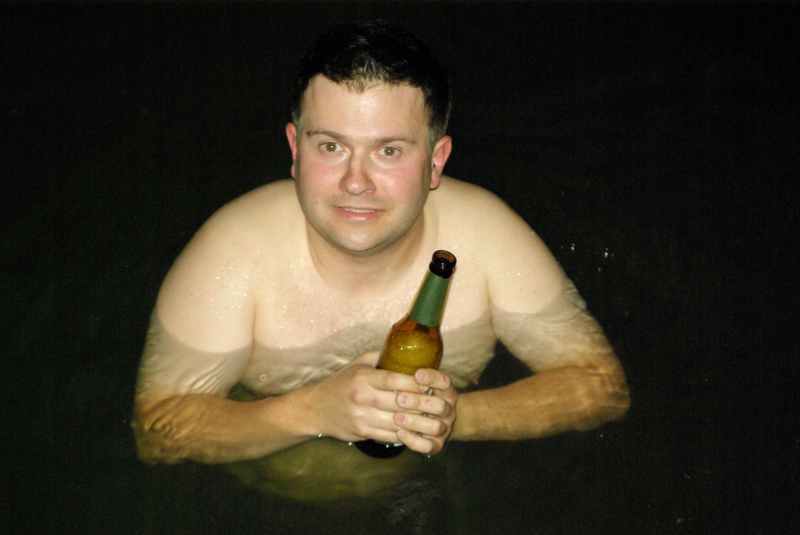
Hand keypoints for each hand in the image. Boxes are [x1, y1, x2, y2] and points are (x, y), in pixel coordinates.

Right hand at [304, 351, 421, 444]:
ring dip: (416, 420)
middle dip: (420, 402)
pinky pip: (390, 435)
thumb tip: (404, 348)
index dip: (414, 382)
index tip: (428, 382)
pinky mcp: (362, 432)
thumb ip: (380, 356)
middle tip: (435, 401)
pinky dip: (405, 433)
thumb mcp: (357, 364)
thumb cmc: (341, 383)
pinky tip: (415, 428)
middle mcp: (361, 397)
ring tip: (430, 416)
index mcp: (362, 378)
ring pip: (397, 421)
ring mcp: (361, 417)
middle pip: (399, 402)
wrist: (316, 408)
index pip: (393, 379)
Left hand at [392, 368, 457, 454]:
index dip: (432, 378)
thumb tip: (388, 351)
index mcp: (445, 390)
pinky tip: (400, 434)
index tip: (417, 374)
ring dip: (415, 422)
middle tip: (399, 398)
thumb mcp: (416, 379)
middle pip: (439, 405)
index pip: (444, 382)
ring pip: (435, 427)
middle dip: (418, 401)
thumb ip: (406, 367)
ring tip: (397, 417)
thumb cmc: (417, 395)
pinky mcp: (436, 445)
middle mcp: (448, 409)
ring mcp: (444, 428)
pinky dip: (414, 441)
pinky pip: (428, 446)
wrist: (435, 420)